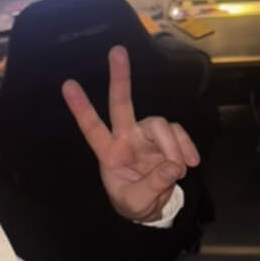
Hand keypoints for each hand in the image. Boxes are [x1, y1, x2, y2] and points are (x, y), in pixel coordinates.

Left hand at [62, 46, 199, 221]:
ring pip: (160, 123)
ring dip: (172, 147)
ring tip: (178, 171)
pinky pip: (178, 133)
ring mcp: (147, 136)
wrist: (153, 210)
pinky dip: (186, 147)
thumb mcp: (137, 202)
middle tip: (116, 51)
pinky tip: (192, 163)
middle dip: (119, 78)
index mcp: (108, 152)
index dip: (81, 108)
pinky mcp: (167, 139)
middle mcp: (126, 137)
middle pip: (121, 103)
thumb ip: (153, 185)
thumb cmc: (134, 203)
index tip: (67, 85)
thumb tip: (173, 166)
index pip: (92, 127)